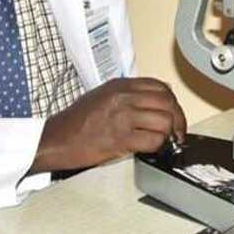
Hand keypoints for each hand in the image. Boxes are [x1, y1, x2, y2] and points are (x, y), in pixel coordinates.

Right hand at [30, 78, 186, 173]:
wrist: (55, 139)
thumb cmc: (76, 121)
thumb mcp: (103, 96)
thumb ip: (128, 95)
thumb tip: (155, 100)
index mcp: (120, 85)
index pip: (161, 87)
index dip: (172, 103)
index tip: (173, 114)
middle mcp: (124, 97)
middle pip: (168, 103)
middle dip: (177, 119)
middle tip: (176, 132)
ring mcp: (123, 116)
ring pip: (165, 121)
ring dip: (168, 134)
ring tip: (163, 141)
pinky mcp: (121, 138)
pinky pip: (154, 140)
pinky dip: (158, 146)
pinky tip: (151, 148)